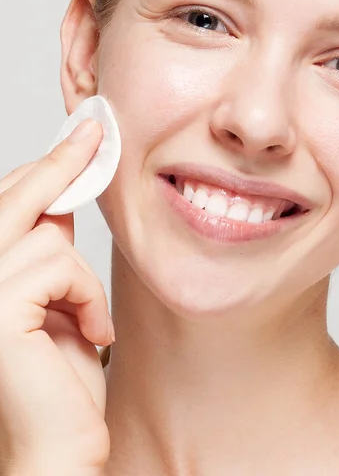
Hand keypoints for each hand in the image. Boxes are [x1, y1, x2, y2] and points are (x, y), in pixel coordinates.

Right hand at [0, 119, 112, 474]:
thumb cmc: (62, 378)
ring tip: (90, 321)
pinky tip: (91, 335)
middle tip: (95, 129)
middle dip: (60, 162)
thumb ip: (49, 251)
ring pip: (47, 236)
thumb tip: (61, 200)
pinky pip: (61, 266)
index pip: (8, 203)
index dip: (45, 167)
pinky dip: (89, 297)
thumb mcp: (60, 299)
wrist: (59, 445)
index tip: (79, 134)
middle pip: (15, 200)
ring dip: (83, 279)